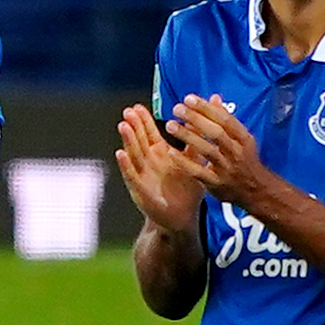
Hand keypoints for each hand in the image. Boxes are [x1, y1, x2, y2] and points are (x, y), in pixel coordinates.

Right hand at [111, 102, 208, 236]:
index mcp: (160, 154)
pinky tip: (120, 154)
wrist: (182, 217)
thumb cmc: (187, 189)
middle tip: (128, 111)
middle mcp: (148, 162)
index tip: (137, 107)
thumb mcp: (193, 161)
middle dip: (134, 126)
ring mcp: (142, 175)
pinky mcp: (140, 190)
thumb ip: (196, 139)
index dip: (143, 120)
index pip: (149, 133)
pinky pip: (132, 175)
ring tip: (123, 126)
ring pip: (134, 154)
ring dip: (128, 140)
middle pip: (139, 140)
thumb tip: (203, 124)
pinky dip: (126, 165)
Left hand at [161, 95, 267, 201]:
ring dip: (188, 137)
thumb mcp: (242, 139)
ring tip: (171, 125)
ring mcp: (226, 169)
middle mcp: (236, 153)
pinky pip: (198, 172)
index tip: (189, 99)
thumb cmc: (246, 161)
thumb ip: (226, 120)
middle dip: (196, 119)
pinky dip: (184, 162)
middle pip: (216, 133)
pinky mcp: (216, 184)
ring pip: (207, 150)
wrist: (256, 191)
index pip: (225, 120)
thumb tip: (214, 98)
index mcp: (243, 139)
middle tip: (177, 109)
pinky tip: (172, 152)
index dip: (207, 108)